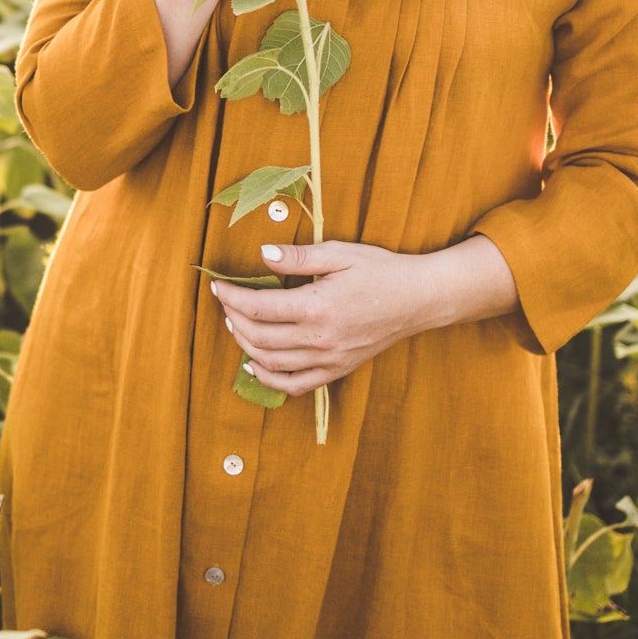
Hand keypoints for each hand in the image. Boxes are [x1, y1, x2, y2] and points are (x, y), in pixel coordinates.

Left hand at [210, 239, 439, 396]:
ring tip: (235, 326)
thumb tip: (261, 254)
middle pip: (260, 337)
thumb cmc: (381, 271)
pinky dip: (270, 380)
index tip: (218, 285)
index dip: (232, 297)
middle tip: (226, 302)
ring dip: (246, 346)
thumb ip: (298, 256)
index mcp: (317, 307)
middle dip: (234, 319)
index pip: (259, 307)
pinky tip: (255, 366)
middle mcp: (320, 339)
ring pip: (272, 363)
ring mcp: (329, 359)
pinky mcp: (338, 370)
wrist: (420, 299)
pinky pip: (297, 385)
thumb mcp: (339, 253)